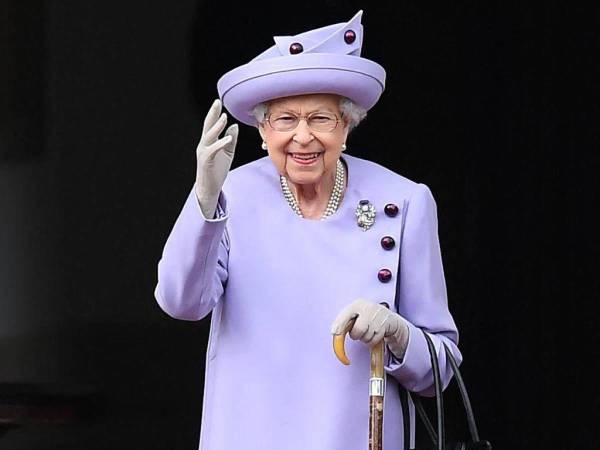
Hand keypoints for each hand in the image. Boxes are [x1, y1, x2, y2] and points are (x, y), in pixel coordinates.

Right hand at [195, 99, 238, 217]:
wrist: (210, 188)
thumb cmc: (217, 170)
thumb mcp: (227, 153)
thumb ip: (231, 140)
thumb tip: (234, 126)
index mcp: (209, 142)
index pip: (211, 125)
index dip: (215, 113)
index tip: (218, 102)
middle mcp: (204, 145)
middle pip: (207, 126)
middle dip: (212, 114)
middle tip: (217, 102)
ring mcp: (204, 152)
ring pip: (209, 136)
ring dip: (217, 127)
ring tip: (224, 118)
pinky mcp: (206, 161)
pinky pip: (213, 150)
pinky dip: (220, 143)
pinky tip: (228, 138)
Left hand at [331, 299, 409, 358]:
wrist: (389, 318)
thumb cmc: (368, 317)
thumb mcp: (357, 314)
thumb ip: (346, 321)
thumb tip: (335, 331)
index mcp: (358, 304)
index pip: (346, 314)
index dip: (339, 324)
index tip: (334, 332)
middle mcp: (368, 308)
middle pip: (358, 330)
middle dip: (356, 335)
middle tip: (357, 333)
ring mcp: (378, 316)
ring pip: (366, 336)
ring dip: (365, 338)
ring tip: (368, 331)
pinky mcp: (385, 325)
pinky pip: (374, 340)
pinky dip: (372, 341)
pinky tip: (374, 334)